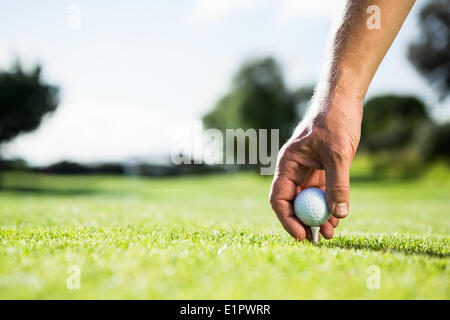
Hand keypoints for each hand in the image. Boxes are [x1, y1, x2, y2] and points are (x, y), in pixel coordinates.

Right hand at [269, 91, 362, 240]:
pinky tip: (337, 219)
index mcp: (288, 164)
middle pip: (292, 203)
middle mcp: (295, 170)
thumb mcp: (338, 154)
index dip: (288, 219)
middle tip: (315, 241)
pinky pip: (322, 193)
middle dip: (302, 222)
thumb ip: (338, 184)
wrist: (344, 101)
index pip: (279, 198)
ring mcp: (308, 170)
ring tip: (330, 234)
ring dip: (317, 218)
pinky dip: (328, 206)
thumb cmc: (335, 120)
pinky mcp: (322, 169)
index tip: (302, 235)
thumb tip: (339, 215)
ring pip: (308, 200)